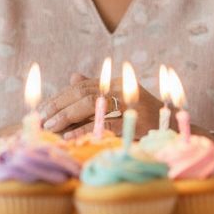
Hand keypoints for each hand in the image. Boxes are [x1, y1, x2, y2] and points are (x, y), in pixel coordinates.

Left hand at [41, 73, 161, 140]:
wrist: (172, 127)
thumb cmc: (144, 115)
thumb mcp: (120, 99)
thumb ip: (96, 88)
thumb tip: (72, 76)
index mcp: (116, 82)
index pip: (82, 85)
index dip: (60, 97)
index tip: (42, 109)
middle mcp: (122, 87)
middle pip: (83, 92)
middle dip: (59, 105)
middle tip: (41, 119)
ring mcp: (130, 103)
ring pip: (92, 104)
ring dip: (67, 116)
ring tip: (50, 127)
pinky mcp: (136, 120)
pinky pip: (105, 123)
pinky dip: (85, 130)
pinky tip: (70, 137)